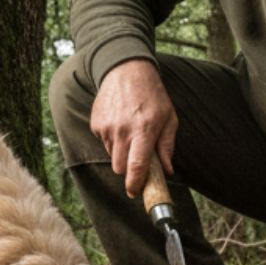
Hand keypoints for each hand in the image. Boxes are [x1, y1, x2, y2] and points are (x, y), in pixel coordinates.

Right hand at [90, 59, 176, 197]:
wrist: (126, 71)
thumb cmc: (152, 96)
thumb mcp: (169, 118)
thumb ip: (167, 146)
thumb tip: (167, 171)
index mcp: (144, 130)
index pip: (136, 166)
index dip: (135, 184)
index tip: (135, 193)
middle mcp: (123, 130)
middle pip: (119, 167)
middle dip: (128, 170)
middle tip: (137, 161)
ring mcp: (107, 127)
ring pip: (111, 156)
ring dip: (120, 153)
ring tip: (130, 134)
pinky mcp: (96, 124)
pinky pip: (103, 142)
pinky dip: (112, 140)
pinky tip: (120, 124)